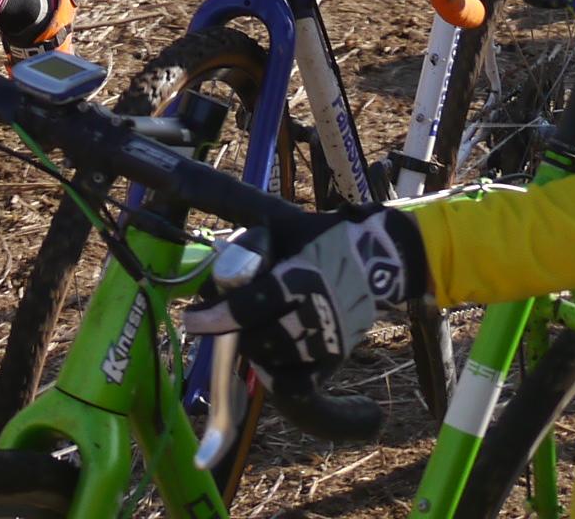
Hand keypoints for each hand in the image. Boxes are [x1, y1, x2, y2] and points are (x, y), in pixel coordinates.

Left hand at [205, 208, 429, 391]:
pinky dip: (277, 377)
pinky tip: (267, 359)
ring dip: (254, 350)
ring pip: (276, 364)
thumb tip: (190, 188)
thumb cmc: (326, 237)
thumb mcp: (283, 221)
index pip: (254, 304)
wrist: (384, 261)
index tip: (192, 320)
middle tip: (219, 318)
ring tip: (246, 329)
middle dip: (235, 331)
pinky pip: (298, 386)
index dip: (220, 315)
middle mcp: (317, 314)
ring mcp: (328, 343)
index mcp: (302, 276)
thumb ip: (242, 217)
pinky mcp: (334, 361)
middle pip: (260, 341)